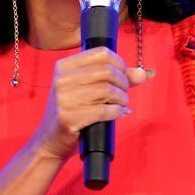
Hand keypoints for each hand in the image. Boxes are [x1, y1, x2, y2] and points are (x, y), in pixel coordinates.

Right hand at [31, 47, 151, 160]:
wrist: (51, 141)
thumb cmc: (72, 112)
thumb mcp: (88, 90)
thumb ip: (116, 79)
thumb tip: (143, 74)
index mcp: (64, 66)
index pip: (101, 53)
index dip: (120, 63)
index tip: (123, 75)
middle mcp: (61, 79)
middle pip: (107, 71)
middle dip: (123, 82)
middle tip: (124, 93)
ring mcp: (63, 99)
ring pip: (107, 90)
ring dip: (121, 98)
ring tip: (122, 104)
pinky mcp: (68, 117)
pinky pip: (103, 110)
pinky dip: (116, 112)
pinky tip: (118, 113)